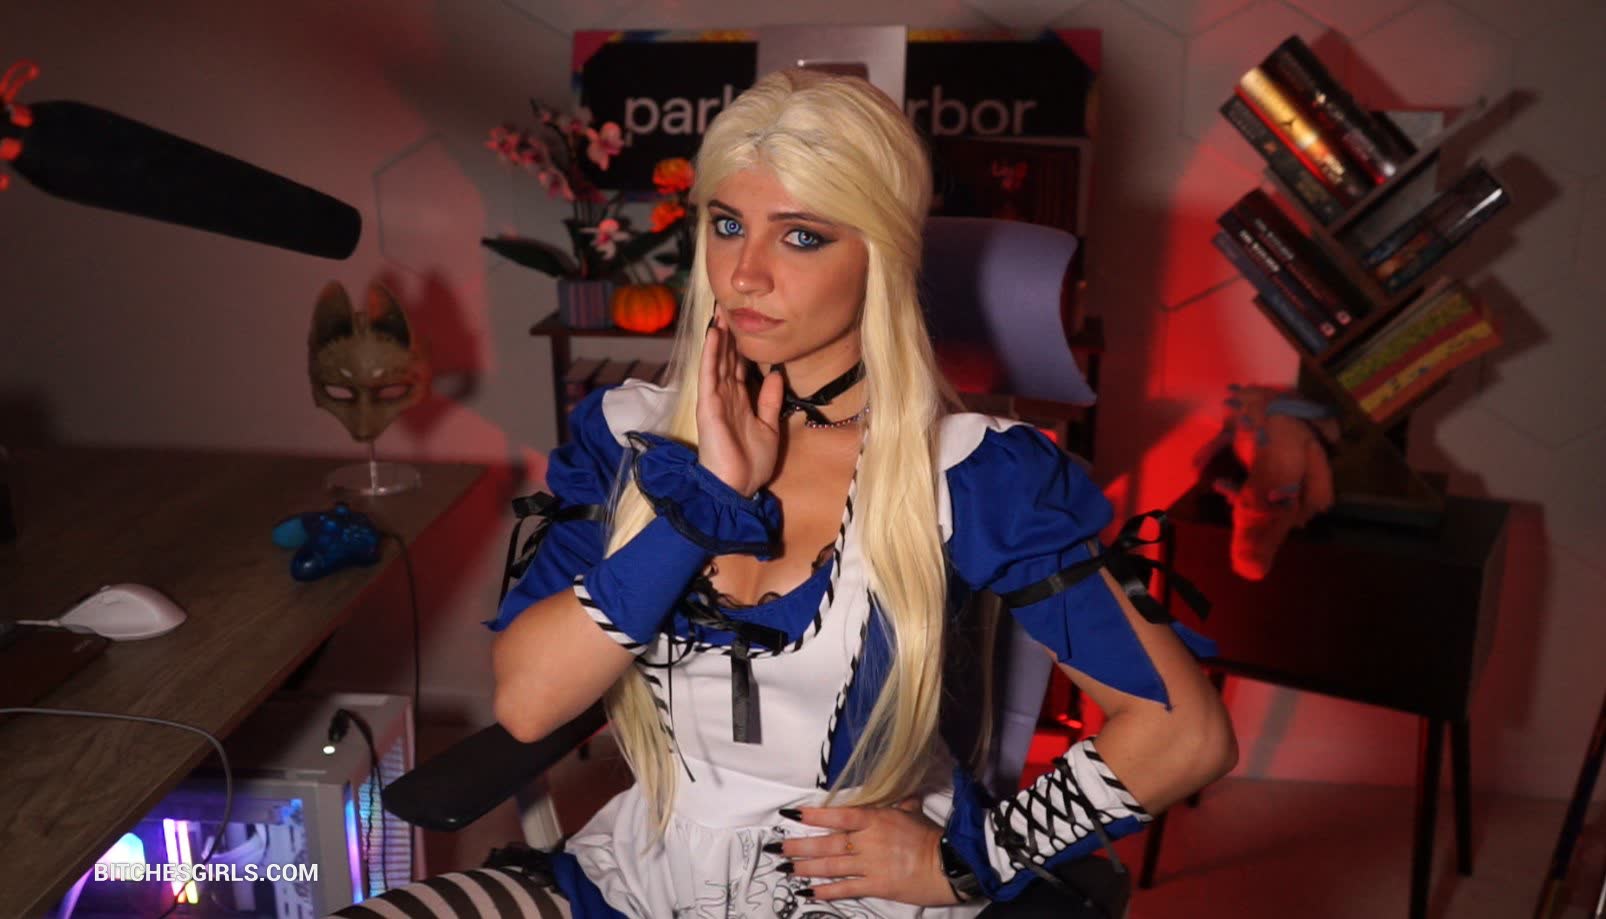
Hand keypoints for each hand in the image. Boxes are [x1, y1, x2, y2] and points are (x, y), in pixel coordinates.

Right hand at [696, 309, 783, 496]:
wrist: (737, 487)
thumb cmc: (751, 463)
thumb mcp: (769, 426)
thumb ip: (769, 400)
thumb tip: (775, 374)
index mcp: (740, 400)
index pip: (739, 365)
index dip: (741, 344)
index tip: (744, 321)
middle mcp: (726, 396)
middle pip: (727, 358)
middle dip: (729, 333)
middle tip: (729, 305)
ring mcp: (715, 399)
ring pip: (717, 361)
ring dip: (718, 336)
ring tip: (720, 312)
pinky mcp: (709, 405)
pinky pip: (710, 375)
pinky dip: (711, 354)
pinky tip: (714, 335)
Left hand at [778, 798, 960, 906]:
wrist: (949, 864)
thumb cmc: (931, 836)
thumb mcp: (913, 812)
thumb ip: (900, 803)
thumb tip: (902, 792)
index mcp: (876, 819)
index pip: (838, 814)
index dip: (813, 814)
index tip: (792, 814)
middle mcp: (868, 840)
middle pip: (827, 843)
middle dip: (800, 846)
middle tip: (778, 847)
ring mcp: (870, 864)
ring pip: (831, 866)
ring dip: (806, 868)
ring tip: (787, 868)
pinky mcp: (876, 885)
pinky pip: (845, 888)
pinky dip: (826, 891)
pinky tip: (809, 891)